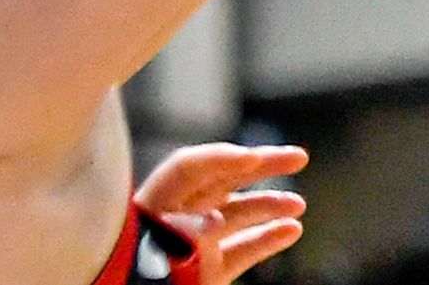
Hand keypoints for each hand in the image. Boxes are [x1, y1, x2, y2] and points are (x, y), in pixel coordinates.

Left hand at [136, 141, 309, 284]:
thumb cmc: (129, 266)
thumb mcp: (155, 236)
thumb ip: (186, 225)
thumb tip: (219, 214)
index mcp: (154, 201)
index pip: (189, 167)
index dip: (222, 158)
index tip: (252, 157)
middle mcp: (178, 215)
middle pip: (222, 180)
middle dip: (262, 167)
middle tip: (298, 157)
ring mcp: (194, 244)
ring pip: (237, 215)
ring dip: (270, 205)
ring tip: (299, 204)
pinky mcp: (208, 271)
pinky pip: (242, 250)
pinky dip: (268, 239)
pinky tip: (292, 229)